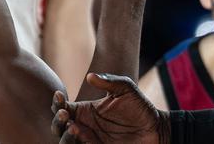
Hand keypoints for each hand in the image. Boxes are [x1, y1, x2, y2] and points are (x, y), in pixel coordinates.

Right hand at [50, 73, 165, 143]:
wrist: (156, 129)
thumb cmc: (140, 106)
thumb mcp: (126, 89)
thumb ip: (109, 81)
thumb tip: (89, 76)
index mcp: (86, 111)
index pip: (62, 107)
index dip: (57, 103)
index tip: (59, 96)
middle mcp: (85, 126)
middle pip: (59, 126)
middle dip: (57, 121)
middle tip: (65, 115)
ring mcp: (91, 140)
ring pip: (66, 142)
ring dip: (65, 136)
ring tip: (73, 128)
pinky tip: (83, 137)